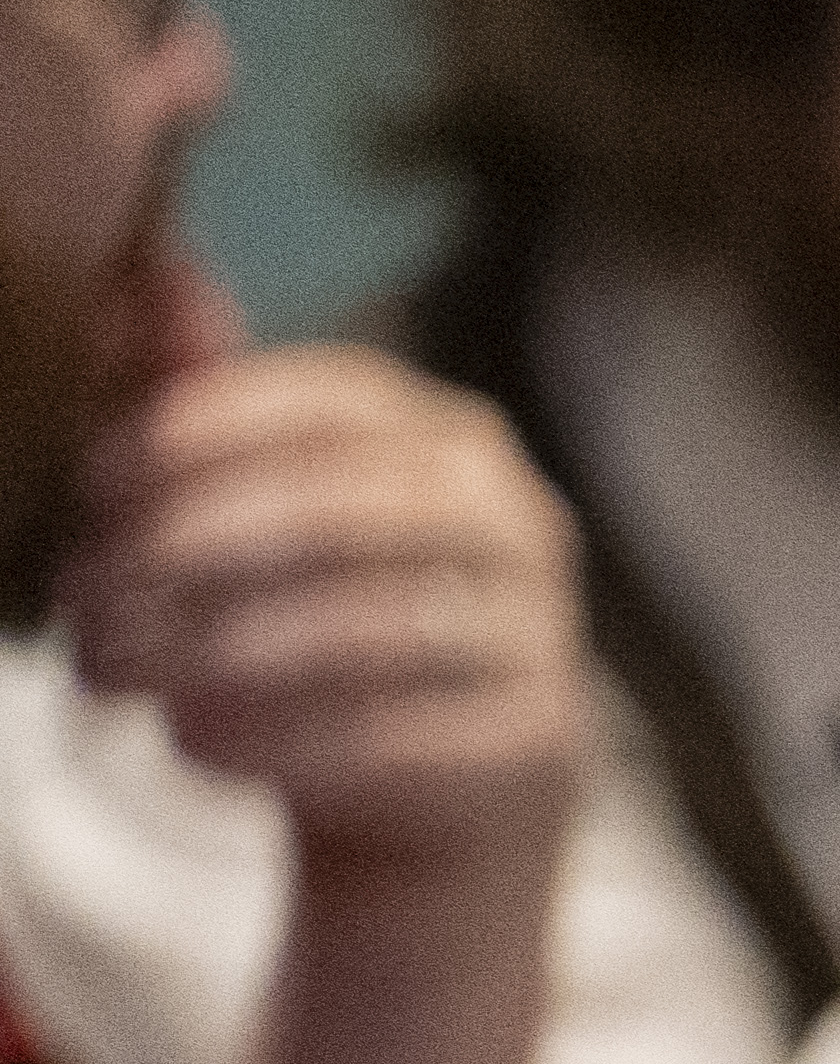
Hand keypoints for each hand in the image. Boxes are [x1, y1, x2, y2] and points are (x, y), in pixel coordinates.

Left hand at [62, 350, 585, 889]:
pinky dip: (272, 739)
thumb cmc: (324, 619)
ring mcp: (538, 631)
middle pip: (338, 510)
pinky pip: (390, 735)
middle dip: (187, 547)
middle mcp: (516, 522)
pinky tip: (185, 743)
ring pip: (360, 628)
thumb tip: (157, 270)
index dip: (199, 429)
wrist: (448, 794)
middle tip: (77, 592)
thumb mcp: (260, 503)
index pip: (326, 403)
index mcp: (450, 440)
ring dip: (207, 651)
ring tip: (105, 673)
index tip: (91, 480)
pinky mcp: (534, 741)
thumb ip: (198, 394)